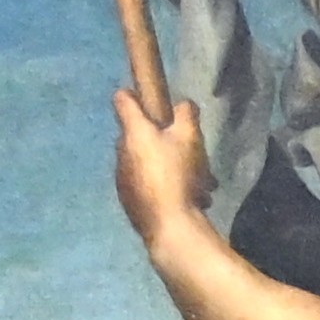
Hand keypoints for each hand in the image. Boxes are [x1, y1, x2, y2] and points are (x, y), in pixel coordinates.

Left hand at [111, 87, 206, 237]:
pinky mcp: (128, 200)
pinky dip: (163, 184)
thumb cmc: (178, 174)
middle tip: (188, 149)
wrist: (169, 226)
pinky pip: (146, 183)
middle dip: (162, 137)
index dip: (134, 93)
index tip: (150, 99)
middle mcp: (121, 152)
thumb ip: (186, 114)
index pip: (122, 99)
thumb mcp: (190, 137)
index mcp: (133, 131)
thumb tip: (182, 105)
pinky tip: (188, 197)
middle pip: (138, 133)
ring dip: (167, 164)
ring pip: (145, 161)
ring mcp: (122, 178)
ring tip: (198, 181)